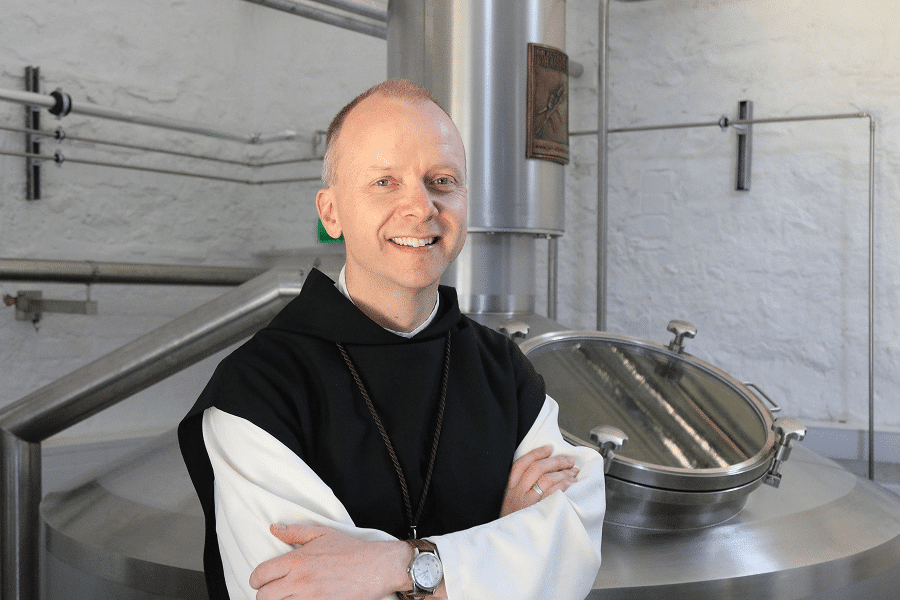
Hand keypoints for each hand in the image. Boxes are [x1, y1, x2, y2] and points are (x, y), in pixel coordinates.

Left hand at [249, 524, 410, 599]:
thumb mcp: (322, 533)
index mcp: (297, 560)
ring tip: (287, 597)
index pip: (260, 575)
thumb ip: (295, 532)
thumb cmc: (351, 550)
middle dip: (265, 594)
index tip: (262, 580)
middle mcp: (300, 581)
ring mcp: (310, 598)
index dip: (257, 579)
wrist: (377, 567)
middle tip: (275, 591)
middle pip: (263, 597)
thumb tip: (274, 529)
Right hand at [499, 445, 578, 516]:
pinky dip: (565, 487)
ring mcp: (529, 503)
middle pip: (538, 468)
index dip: (536, 453)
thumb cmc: (513, 523)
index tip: (549, 448)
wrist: (509, 546)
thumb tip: (543, 472)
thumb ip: (520, 488)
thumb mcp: (509, 503)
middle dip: (556, 461)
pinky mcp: (540, 513)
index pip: (521, 464)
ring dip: (564, 473)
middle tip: (569, 461)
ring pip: (547, 479)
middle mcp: (518, 494)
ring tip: (574, 472)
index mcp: (509, 489)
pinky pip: (555, 494)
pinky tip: (572, 485)